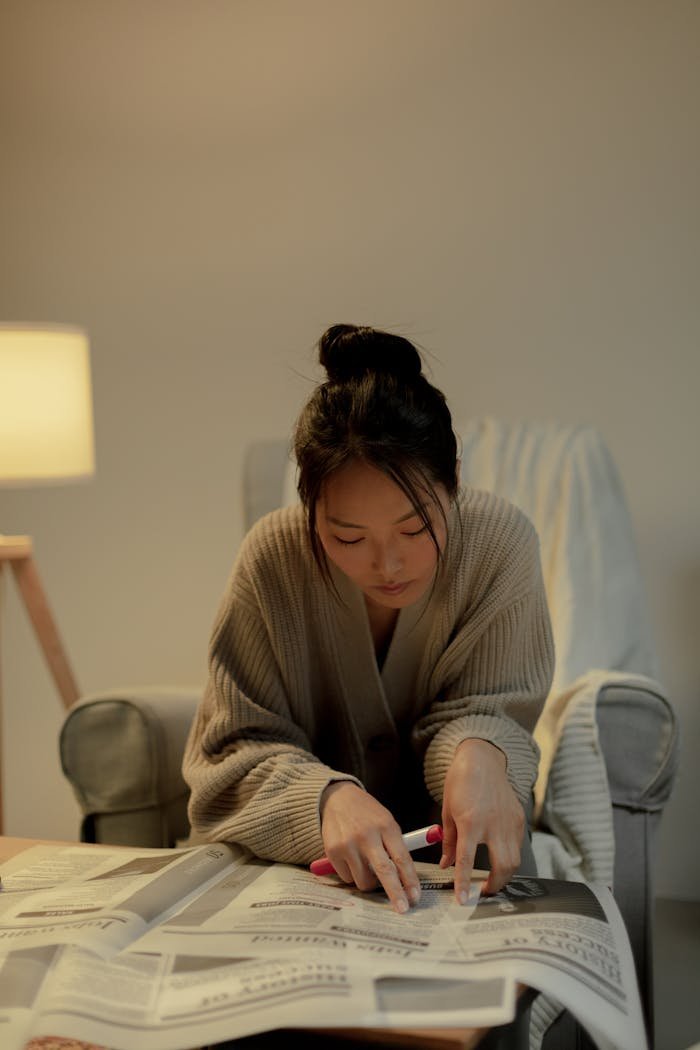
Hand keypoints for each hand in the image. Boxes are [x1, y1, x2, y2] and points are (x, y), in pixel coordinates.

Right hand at [319, 782, 421, 913]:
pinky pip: (347, 877)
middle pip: (384, 872)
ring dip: (369, 881)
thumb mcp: (386, 821)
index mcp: (386, 826)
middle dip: (395, 893)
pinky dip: (352, 874)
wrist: (337, 798)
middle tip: (402, 908)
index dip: (410, 880)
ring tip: (367, 867)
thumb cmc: (367, 814)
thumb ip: (395, 846)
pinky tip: (351, 859)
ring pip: (364, 880)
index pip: (402, 858)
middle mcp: (367, 835)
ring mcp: (348, 844)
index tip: (415, 897)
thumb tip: (405, 879)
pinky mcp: (333, 851)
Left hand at [440, 738, 524, 902]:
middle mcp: (493, 824)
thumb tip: (446, 864)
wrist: (482, 758)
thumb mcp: (448, 810)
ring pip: (514, 860)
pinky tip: (500, 857)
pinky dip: (510, 857)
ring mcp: (509, 822)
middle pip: (502, 867)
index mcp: (471, 822)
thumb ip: (449, 841)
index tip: (463, 900)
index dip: (464, 883)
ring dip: (504, 875)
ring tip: (492, 879)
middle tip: (483, 892)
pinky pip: (517, 846)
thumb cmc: (461, 781)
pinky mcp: (518, 819)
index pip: (466, 860)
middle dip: (494, 886)